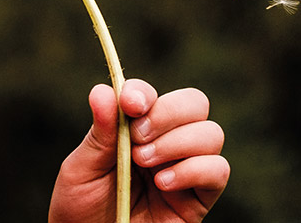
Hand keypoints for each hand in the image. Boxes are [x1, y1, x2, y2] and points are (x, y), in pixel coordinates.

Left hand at [48, 79, 229, 222]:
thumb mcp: (81, 170)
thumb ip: (99, 133)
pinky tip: (164, 183)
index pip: (154, 95)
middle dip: (168, 113)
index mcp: (138, 129)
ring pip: (212, 133)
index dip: (144, 92)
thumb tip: (103, 89)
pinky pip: (219, 170)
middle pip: (195, 103)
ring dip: (179, 142)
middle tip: (138, 139)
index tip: (130, 104)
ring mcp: (187, 168)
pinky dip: (194, 169)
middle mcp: (168, 143)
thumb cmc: (82, 212)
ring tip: (145, 163)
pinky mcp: (200, 198)